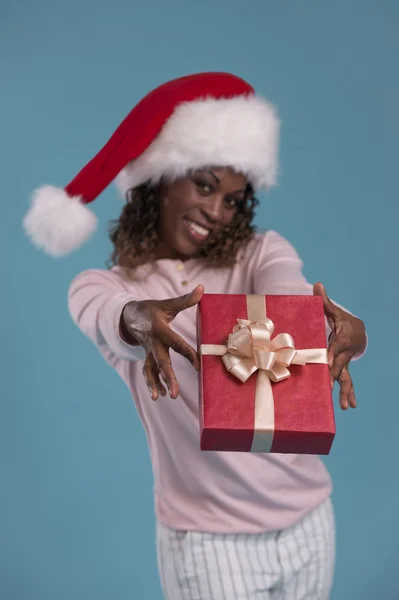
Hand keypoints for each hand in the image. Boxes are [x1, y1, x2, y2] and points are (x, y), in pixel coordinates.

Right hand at [121, 285, 203, 399]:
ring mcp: (148, 351)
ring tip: (162, 397)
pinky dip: (152, 383)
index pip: (177, 343)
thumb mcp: (166, 303)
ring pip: (151, 370)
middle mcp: (153, 343)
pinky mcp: (146, 356)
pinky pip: (148, 371)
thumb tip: (202, 289)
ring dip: (155, 384)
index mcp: (160, 329)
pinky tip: (158, 395)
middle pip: (162, 362)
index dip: (189, 354)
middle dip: (168, 378)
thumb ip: (185, 300)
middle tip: (174, 394)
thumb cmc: (151, 309)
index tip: (199, 365)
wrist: (128, 315)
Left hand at [313, 282, 365, 409]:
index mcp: (342, 338)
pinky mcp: (343, 368)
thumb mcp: (333, 310)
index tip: (327, 362)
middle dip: (333, 376)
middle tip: (328, 387)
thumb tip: (317, 284)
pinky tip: (350, 405)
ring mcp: (345, 362)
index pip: (336, 347)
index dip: (331, 354)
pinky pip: (346, 382)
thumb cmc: (341, 319)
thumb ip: (324, 300)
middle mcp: (345, 353)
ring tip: (346, 406)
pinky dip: (349, 393)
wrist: (357, 330)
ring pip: (346, 377)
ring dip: (346, 391)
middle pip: (339, 365)